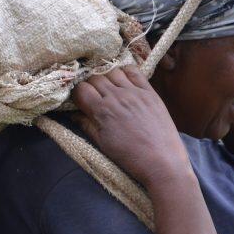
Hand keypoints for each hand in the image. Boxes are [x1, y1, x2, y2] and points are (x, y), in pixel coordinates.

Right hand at [72, 66, 191, 187]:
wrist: (162, 161)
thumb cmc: (130, 157)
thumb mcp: (102, 144)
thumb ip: (86, 125)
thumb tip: (72, 114)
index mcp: (102, 111)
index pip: (81, 89)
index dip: (77, 93)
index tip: (79, 99)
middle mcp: (117, 97)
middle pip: (95, 78)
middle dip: (90, 84)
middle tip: (92, 94)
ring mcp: (134, 93)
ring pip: (113, 72)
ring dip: (106, 77)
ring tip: (108, 87)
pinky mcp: (150, 92)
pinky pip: (134, 72)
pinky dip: (125, 72)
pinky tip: (123, 80)